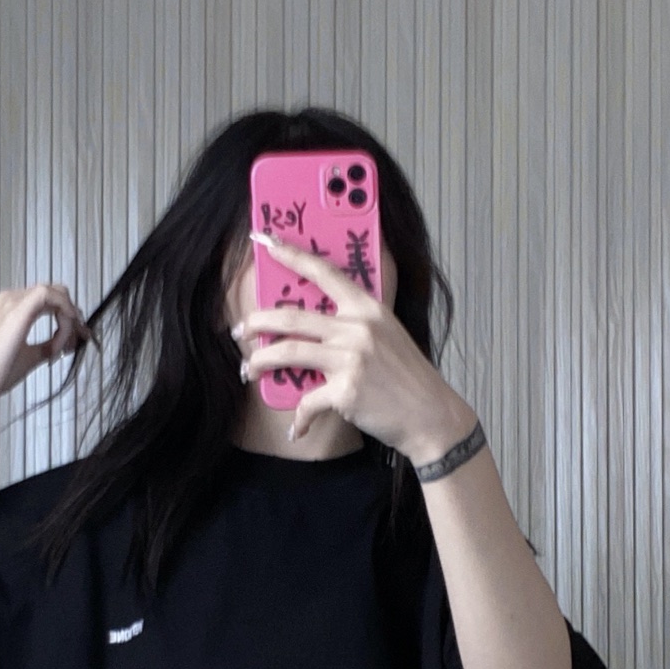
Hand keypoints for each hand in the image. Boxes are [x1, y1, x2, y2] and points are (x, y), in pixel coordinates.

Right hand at [0, 281, 94, 416]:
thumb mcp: (29, 356)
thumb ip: (47, 346)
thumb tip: (64, 344)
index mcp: (9, 308)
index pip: (49, 300)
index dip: (69, 316)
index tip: (78, 338)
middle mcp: (9, 300)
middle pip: (55, 293)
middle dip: (73, 315)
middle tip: (81, 338)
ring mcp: (11, 302)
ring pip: (55, 293)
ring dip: (69, 318)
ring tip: (67, 346)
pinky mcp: (16, 311)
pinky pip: (49, 296)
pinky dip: (64, 313)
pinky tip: (64, 335)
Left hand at [234, 231, 468, 459]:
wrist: (429, 414)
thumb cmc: (407, 377)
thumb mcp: (387, 335)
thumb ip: (355, 324)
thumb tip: (312, 327)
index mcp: (367, 307)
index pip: (323, 272)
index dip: (291, 254)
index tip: (265, 241)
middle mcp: (357, 327)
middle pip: (290, 316)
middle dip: (256, 322)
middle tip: (240, 330)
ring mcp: (350, 358)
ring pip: (287, 352)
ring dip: (259, 361)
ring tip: (249, 369)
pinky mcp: (345, 390)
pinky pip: (307, 401)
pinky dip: (299, 418)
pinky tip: (297, 427)